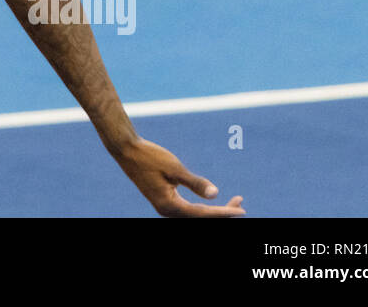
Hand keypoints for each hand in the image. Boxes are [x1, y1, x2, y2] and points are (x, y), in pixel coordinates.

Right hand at [113, 137, 245, 216]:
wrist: (126, 150)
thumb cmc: (149, 156)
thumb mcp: (174, 168)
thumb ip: (195, 182)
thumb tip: (215, 194)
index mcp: (169, 206)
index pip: (203, 214)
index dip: (224, 213)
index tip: (241, 210)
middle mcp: (167, 211)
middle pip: (201, 218)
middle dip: (222, 213)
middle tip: (240, 203)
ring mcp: (165, 207)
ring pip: (195, 215)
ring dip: (214, 211)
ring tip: (232, 201)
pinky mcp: (164, 200)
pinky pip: (189, 209)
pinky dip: (203, 206)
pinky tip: (211, 199)